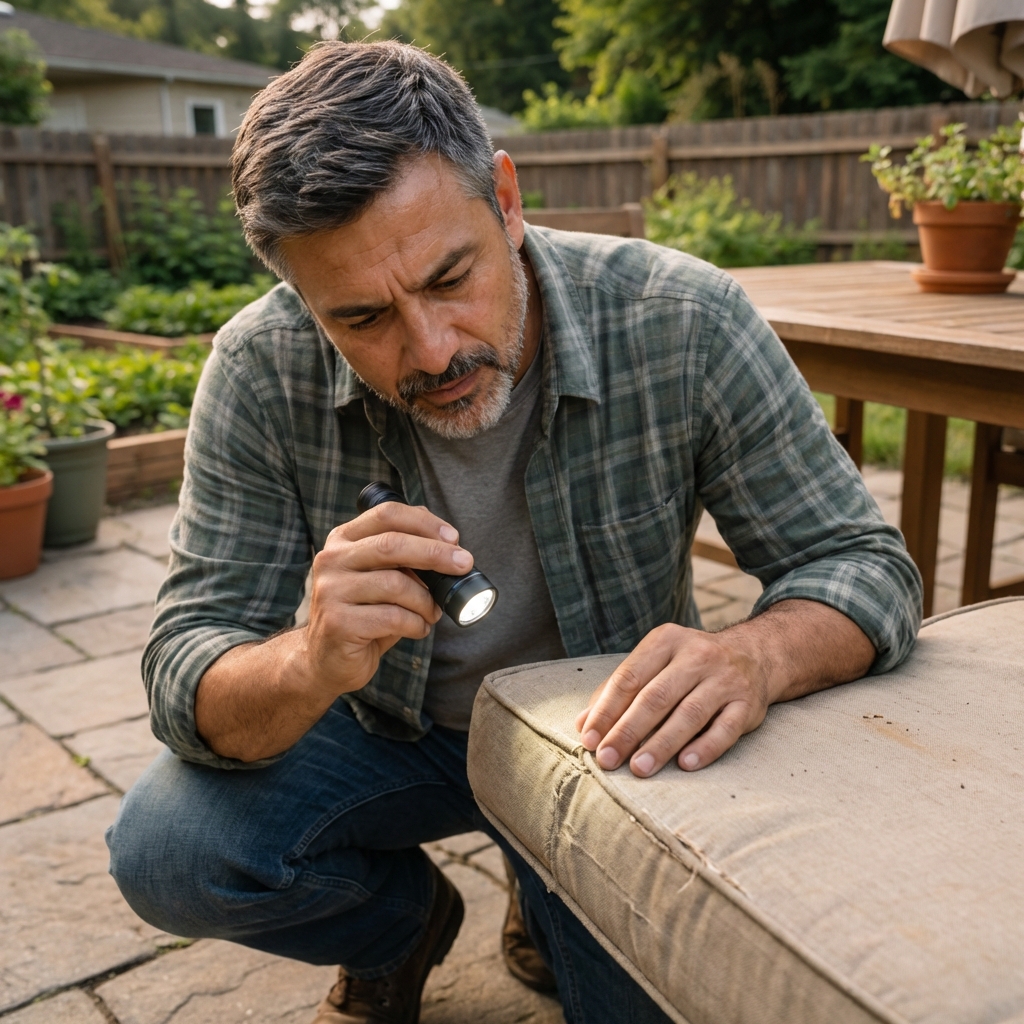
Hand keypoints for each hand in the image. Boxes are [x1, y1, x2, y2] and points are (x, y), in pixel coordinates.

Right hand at [301, 501, 471, 696]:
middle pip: (392, 545)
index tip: (453, 537)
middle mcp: (331, 559)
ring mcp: (330, 591)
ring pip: (396, 584)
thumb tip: (449, 541)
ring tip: (432, 613)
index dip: (424, 522)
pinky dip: (416, 624)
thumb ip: (404, 556)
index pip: (386, 514)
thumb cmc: (364, 614)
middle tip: (463, 563)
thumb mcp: (381, 576)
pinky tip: (417, 628)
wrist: (327, 660)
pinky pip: (392, 617)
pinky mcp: (337, 623)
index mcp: (343, 539)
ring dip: (426, 601)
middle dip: (435, 553)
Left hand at [575, 623, 769, 776]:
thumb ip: (619, 691)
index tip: (589, 739)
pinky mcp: (747, 703)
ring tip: (639, 768)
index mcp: (665, 641)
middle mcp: (696, 655)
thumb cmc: (688, 666)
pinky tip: (685, 765)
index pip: (629, 677)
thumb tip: (583, 724)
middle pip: (656, 696)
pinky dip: (705, 747)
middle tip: (607, 759)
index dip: (606, 710)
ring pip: (689, 713)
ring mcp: (725, 678)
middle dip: (627, 731)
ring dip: (661, 744)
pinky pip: (726, 729)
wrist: (754, 655)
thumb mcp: (655, 664)